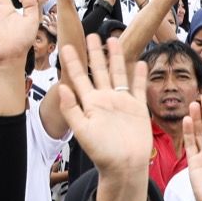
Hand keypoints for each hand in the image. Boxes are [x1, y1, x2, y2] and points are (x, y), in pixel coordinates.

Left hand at [56, 34, 150, 176]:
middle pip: (99, 70)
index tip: (66, 46)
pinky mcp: (137, 108)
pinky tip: (140, 62)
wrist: (125, 166)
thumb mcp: (82, 131)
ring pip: (118, 73)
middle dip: (95, 53)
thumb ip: (71, 109)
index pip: (79, 78)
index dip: (73, 62)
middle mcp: (105, 100)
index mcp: (90, 104)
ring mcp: (121, 103)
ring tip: (113, 40)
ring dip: (116, 57)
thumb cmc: (102, 153)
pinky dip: (139, 75)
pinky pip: (137, 88)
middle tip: (91, 34)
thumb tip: (61, 87)